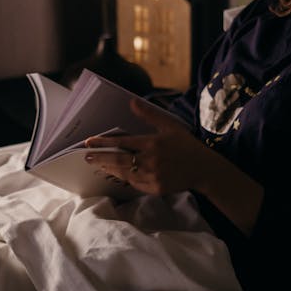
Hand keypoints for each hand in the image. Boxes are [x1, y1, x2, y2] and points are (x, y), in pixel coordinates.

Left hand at [84, 98, 211, 194]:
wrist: (203, 169)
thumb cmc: (186, 145)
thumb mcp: (170, 126)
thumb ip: (149, 115)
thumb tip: (132, 102)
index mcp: (152, 143)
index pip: (122, 142)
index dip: (104, 142)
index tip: (89, 142)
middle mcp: (150, 160)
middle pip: (118, 160)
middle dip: (100, 157)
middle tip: (87, 156)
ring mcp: (153, 176)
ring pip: (124, 173)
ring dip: (109, 168)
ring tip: (98, 164)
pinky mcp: (156, 188)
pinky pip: (135, 183)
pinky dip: (125, 178)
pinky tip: (117, 173)